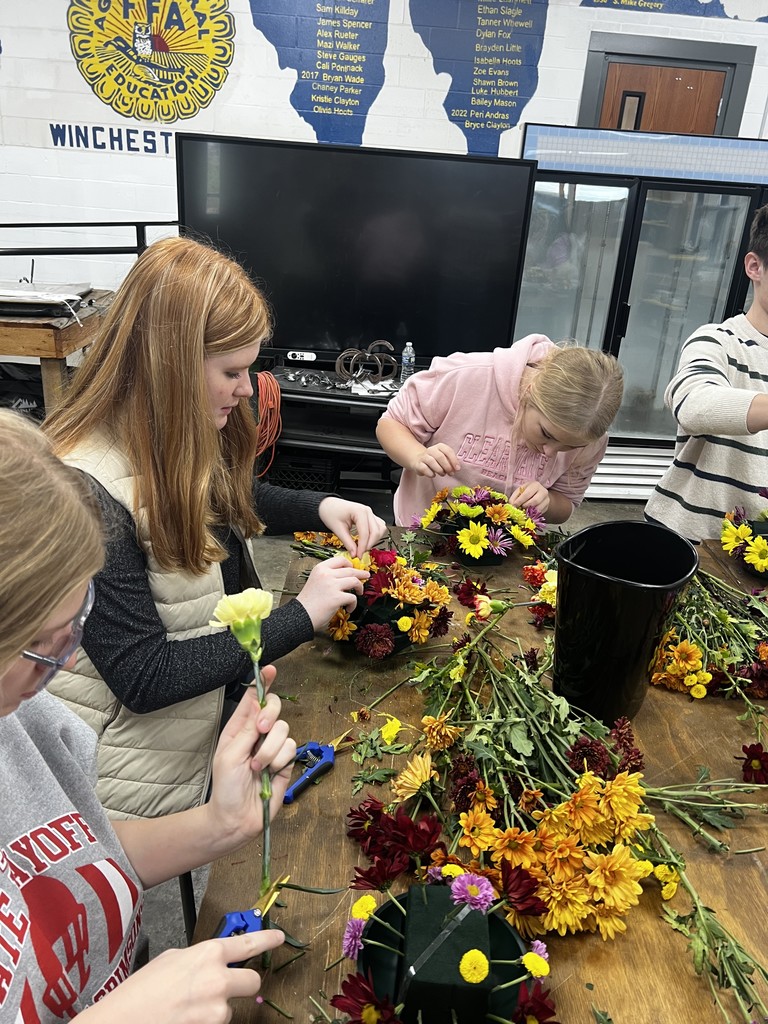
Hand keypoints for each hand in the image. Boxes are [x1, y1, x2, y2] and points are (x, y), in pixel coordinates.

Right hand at [79, 929, 283, 1023]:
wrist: (120, 1023)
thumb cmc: (139, 993)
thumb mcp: (171, 960)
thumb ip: (199, 957)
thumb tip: (214, 960)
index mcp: (208, 954)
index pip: (249, 942)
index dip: (267, 939)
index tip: (279, 938)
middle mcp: (218, 980)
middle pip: (252, 980)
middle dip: (240, 984)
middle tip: (221, 988)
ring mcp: (216, 1010)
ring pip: (231, 1008)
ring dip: (216, 1010)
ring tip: (187, 1010)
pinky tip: (186, 1020)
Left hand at [207, 665, 295, 844]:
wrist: (237, 819)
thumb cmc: (225, 788)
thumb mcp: (230, 754)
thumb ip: (247, 728)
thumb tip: (258, 701)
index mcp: (239, 728)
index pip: (254, 699)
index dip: (263, 683)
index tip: (270, 670)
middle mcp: (258, 734)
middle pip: (275, 708)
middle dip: (270, 716)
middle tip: (261, 731)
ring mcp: (273, 748)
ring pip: (284, 730)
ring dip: (269, 750)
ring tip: (256, 767)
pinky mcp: (286, 762)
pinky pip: (291, 749)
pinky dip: (279, 760)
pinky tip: (269, 772)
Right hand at [296, 555, 368, 629]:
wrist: (300, 615)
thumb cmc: (308, 601)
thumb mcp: (315, 581)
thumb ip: (328, 576)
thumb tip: (346, 576)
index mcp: (320, 568)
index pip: (340, 560)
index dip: (350, 564)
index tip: (354, 568)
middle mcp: (326, 574)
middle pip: (350, 570)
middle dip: (361, 573)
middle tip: (366, 576)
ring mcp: (332, 585)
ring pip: (354, 581)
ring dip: (359, 587)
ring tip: (359, 593)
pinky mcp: (337, 598)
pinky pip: (353, 598)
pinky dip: (353, 604)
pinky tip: (349, 608)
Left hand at [317, 495, 386, 555]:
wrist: (329, 505)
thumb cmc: (331, 512)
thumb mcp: (337, 529)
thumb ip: (347, 542)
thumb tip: (354, 553)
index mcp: (359, 511)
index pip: (365, 533)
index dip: (363, 547)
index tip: (358, 555)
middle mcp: (367, 511)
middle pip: (376, 532)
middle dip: (369, 544)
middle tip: (360, 553)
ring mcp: (370, 513)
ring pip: (380, 529)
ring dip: (374, 540)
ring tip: (363, 547)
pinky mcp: (370, 517)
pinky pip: (378, 527)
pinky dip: (375, 535)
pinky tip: (366, 540)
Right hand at [410, 443, 460, 478]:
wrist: (419, 460)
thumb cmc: (435, 460)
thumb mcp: (444, 458)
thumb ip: (450, 462)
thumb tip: (456, 468)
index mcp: (439, 446)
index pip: (448, 451)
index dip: (454, 460)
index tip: (457, 469)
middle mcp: (431, 450)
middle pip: (440, 457)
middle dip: (447, 466)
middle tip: (451, 473)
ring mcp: (423, 456)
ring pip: (432, 462)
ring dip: (439, 470)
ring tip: (443, 474)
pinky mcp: (418, 464)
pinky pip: (424, 469)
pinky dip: (430, 473)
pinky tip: (433, 475)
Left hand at [510, 481, 549, 515]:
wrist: (538, 494)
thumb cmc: (527, 492)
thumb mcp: (520, 491)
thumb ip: (514, 497)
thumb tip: (512, 505)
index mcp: (535, 485)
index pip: (527, 494)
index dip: (519, 501)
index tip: (514, 506)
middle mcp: (543, 491)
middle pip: (534, 501)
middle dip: (525, 506)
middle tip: (520, 508)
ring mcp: (547, 499)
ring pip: (538, 508)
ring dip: (529, 511)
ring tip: (524, 511)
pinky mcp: (547, 507)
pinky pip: (539, 513)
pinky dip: (533, 514)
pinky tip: (528, 513)